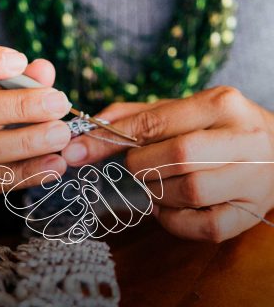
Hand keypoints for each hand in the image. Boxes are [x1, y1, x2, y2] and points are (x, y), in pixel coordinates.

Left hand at [62, 86, 273, 241]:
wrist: (273, 149)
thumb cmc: (212, 127)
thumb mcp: (177, 111)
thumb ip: (133, 116)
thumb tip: (87, 129)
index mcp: (220, 104)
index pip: (156, 122)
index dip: (111, 137)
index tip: (77, 149)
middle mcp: (242, 137)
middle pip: (176, 156)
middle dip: (141, 165)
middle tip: (137, 165)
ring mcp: (253, 178)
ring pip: (189, 192)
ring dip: (157, 192)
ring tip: (156, 182)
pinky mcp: (251, 212)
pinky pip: (203, 227)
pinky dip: (174, 220)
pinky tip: (169, 205)